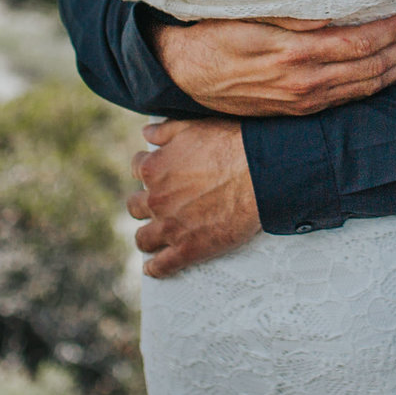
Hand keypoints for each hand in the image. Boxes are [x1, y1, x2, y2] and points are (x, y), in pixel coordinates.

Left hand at [130, 119, 260, 277]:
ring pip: (143, 238)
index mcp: (153, 168)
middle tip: (157, 205)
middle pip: (135, 206)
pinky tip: (153, 267)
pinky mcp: (189, 249)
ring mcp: (170, 227)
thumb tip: (147, 133)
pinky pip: (162, 266)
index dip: (147, 170)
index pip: (137, 169)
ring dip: (146, 236)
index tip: (157, 174)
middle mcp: (156, 199)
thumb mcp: (192, 127)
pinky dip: (155, 268)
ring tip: (153, 237)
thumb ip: (165, 130)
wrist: (260, 172)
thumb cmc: (230, 145)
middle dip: (144, 204)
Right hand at [148, 13, 395, 115]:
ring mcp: (302, 102)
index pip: (359, 44)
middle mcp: (303, 84)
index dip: (392, 32)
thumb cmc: (212, 32)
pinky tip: (391, 75)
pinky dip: (376, 87)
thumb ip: (289, 16)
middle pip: (370, 70)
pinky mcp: (297, 110)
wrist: (180, 71)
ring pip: (364, 89)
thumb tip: (329, 13)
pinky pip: (346, 100)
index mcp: (294, 56)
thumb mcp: (245, 16)